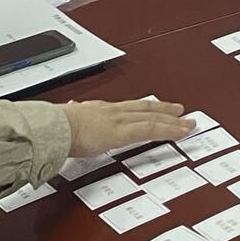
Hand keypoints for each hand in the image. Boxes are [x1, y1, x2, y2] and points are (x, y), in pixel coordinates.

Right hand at [62, 99, 193, 155]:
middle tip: (179, 111)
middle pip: (145, 108)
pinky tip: (180, 132)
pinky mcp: (123, 132)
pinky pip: (152, 129)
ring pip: (153, 117)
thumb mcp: (66, 120)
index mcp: (99, 110)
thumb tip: (69, 110)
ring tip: (187, 123)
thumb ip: (73, 118)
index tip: (152, 109)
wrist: (52, 128)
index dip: (143, 108)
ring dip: (173, 120)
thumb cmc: (55, 127)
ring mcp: (120, 120)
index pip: (128, 107)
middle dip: (164, 110)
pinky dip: (169, 130)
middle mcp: (114, 111)